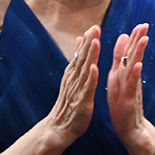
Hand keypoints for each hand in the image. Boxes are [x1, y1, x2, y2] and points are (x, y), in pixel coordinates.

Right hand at [47, 25, 100, 148]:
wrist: (59, 128)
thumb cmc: (68, 105)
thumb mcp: (72, 81)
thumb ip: (76, 62)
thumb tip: (79, 42)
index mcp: (73, 75)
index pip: (81, 55)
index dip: (88, 41)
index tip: (94, 26)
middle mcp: (74, 80)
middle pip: (82, 58)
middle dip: (89, 43)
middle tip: (96, 27)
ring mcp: (77, 90)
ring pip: (85, 70)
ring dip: (90, 56)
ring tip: (95, 42)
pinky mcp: (82, 102)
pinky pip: (87, 88)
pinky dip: (90, 78)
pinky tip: (94, 68)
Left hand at [106, 24, 150, 146]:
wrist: (128, 127)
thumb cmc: (122, 103)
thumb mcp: (117, 76)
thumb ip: (120, 58)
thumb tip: (123, 37)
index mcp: (122, 72)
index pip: (128, 51)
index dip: (134, 37)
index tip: (140, 24)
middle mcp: (128, 77)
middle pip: (134, 55)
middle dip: (139, 39)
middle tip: (145, 24)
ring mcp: (130, 87)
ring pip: (134, 67)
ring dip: (138, 53)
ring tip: (144, 39)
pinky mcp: (129, 99)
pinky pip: (131, 85)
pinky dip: (134, 75)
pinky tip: (138, 65)